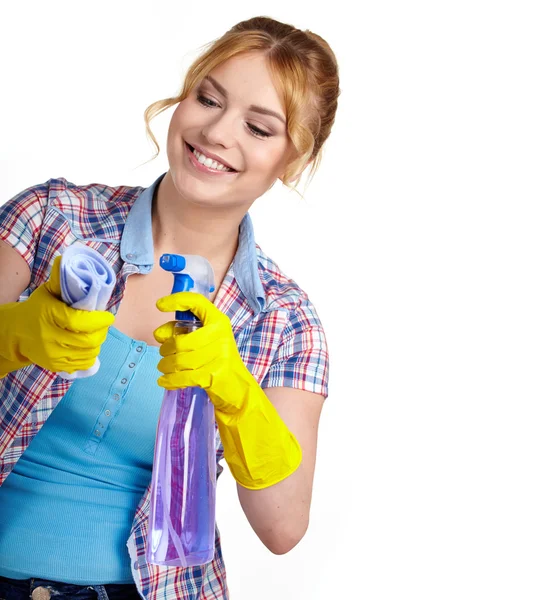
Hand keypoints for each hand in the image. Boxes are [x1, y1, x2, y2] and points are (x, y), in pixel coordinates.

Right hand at [0, 256, 113, 375]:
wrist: (14, 333)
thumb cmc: (36, 309)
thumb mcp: (46, 292)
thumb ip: (61, 280)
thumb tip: (67, 257)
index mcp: (50, 315)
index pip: (80, 322)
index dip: (99, 321)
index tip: (108, 316)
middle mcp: (50, 336)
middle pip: (88, 340)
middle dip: (101, 332)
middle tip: (104, 325)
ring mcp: (52, 353)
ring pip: (87, 353)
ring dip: (97, 344)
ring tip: (96, 334)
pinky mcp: (54, 365)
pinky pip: (81, 364)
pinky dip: (90, 356)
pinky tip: (88, 347)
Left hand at [155, 292, 301, 489]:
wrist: (238, 391)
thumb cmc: (216, 362)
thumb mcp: (204, 342)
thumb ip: (182, 333)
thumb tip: (159, 333)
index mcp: (218, 322)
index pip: (197, 302)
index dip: (176, 300)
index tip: (160, 305)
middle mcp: (220, 335)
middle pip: (180, 339)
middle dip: (166, 349)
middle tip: (163, 355)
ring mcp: (219, 355)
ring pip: (179, 359)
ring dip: (165, 366)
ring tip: (164, 369)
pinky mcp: (213, 375)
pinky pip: (183, 376)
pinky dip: (169, 380)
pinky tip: (164, 381)